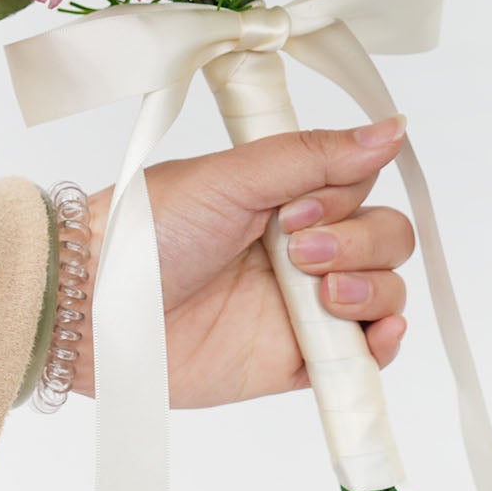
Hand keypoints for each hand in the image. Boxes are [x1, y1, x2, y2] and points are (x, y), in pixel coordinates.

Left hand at [74, 117, 414, 407]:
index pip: (363, 186)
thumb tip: (394, 129)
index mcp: (286, 197)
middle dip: (359, 241)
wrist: (97, 308)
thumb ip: (313, 155)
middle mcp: (303, 248)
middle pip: (386, 237)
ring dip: (373, 287)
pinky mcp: (296, 362)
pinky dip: (384, 342)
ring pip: (385, 290)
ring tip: (322, 296)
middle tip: (296, 251)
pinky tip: (372, 332)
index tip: (297, 207)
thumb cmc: (149, 232)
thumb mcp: (233, 177)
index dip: (347, 195)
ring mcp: (302, 307)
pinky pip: (365, 356)